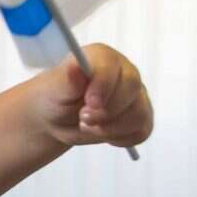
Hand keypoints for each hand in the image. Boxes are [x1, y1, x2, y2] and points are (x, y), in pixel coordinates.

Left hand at [28, 44, 151, 149]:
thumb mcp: (55, 89)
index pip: (113, 66)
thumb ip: (67, 79)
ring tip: (87, 124)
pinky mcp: (141, 117)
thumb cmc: (56, 97)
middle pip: (132, 89)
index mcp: (102, 57)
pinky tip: (102, 132)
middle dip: (106, 111)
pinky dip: (120, 138)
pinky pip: (141, 131)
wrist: (57, 117)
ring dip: (110, 128)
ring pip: (138, 114)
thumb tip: (75, 67)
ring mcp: (136, 95)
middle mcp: (125, 72)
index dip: (103, 85)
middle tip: (83, 117)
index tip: (90, 102)